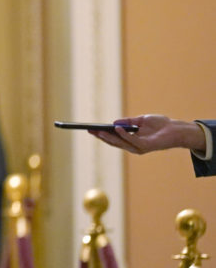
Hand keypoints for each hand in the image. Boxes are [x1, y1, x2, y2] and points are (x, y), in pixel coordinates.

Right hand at [89, 115, 205, 154]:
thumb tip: (114, 123)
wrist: (175, 129)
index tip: (91, 130)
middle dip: (101, 137)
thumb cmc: (160, 125)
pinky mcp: (145, 146)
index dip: (102, 135)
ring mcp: (138, 147)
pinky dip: (123, 134)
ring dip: (109, 137)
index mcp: (131, 140)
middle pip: (113, 142)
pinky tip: (116, 128)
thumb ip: (128, 122)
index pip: (113, 138)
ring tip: (99, 131)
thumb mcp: (140, 120)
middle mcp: (133, 146)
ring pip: (120, 143)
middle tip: (90, 131)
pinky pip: (131, 140)